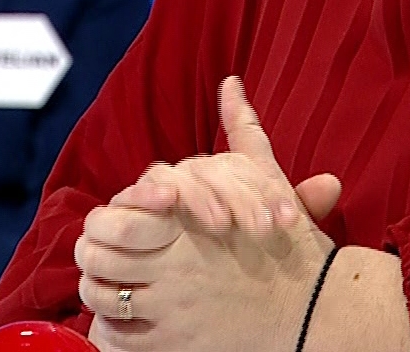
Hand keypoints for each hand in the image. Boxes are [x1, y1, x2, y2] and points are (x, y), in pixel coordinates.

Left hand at [74, 77, 337, 351]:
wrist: (317, 314)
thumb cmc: (292, 248)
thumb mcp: (268, 181)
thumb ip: (243, 133)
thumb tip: (232, 84)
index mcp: (188, 222)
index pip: (117, 213)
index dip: (108, 215)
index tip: (118, 220)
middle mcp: (175, 264)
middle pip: (97, 253)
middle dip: (92, 252)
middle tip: (101, 253)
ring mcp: (172, 307)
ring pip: (103, 296)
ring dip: (99, 290)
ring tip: (111, 285)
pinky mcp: (174, 346)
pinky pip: (117, 339)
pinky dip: (110, 332)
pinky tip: (123, 322)